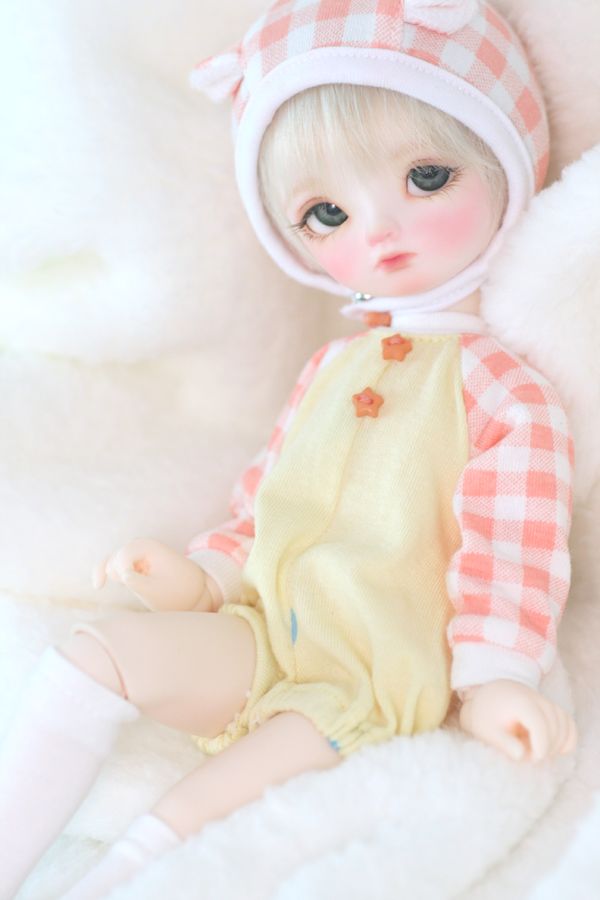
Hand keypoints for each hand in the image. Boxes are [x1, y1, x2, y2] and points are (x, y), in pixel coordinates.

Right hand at [93, 538, 221, 611]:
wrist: (194, 592)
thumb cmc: (177, 592)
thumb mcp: (157, 592)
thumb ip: (138, 583)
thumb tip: (119, 574)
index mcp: (149, 547)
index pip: (124, 555)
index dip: (121, 570)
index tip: (127, 583)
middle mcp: (141, 546)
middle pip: (115, 556)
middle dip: (115, 571)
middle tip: (129, 585)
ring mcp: (138, 555)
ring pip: (112, 561)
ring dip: (112, 573)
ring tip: (114, 586)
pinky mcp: (136, 565)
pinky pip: (114, 565)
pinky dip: (107, 573)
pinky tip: (99, 585)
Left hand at [459, 679, 576, 762]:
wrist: (487, 697)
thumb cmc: (486, 716)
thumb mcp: (487, 731)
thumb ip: (503, 744)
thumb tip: (521, 756)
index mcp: (520, 703)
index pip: (540, 726)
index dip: (541, 747)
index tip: (531, 760)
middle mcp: (537, 699)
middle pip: (555, 728)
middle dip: (546, 748)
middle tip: (527, 756)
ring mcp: (547, 702)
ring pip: (566, 726)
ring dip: (556, 745)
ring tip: (536, 750)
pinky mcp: (552, 708)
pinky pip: (569, 724)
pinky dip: (566, 738)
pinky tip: (552, 749)